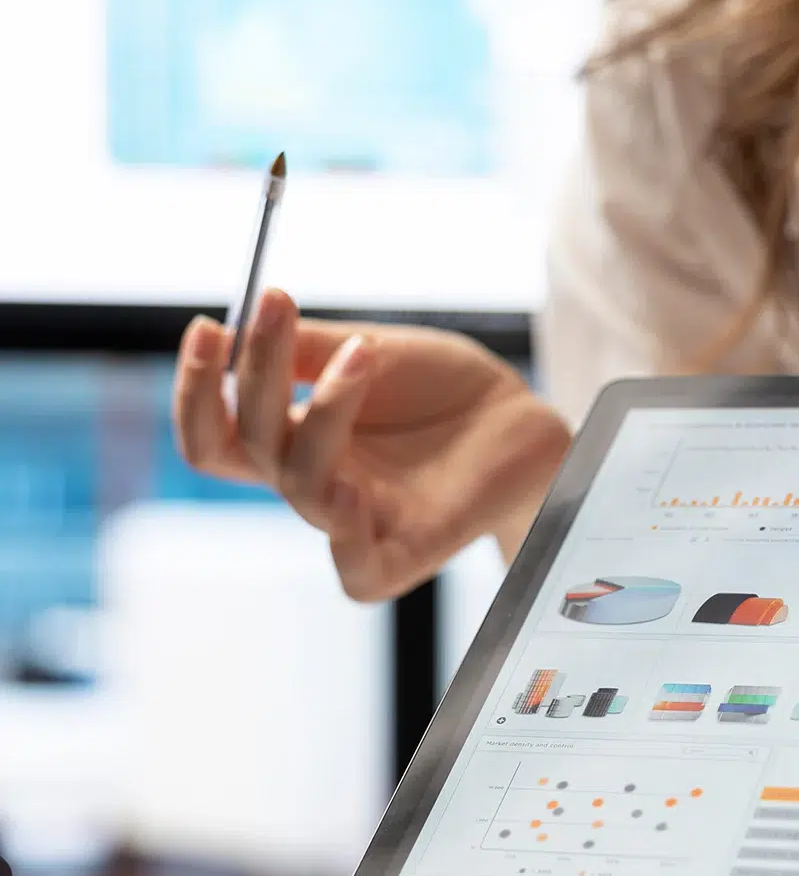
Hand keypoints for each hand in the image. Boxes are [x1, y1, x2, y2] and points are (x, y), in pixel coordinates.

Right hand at [174, 290, 572, 599]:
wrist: (523, 416)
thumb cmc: (446, 389)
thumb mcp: (372, 349)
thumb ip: (305, 347)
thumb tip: (240, 325)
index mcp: (296, 440)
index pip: (215, 433)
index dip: (198, 388)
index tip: (205, 325)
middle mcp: (316, 483)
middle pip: (247, 448)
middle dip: (256, 372)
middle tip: (278, 308)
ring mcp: (356, 523)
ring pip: (302, 483)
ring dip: (325, 411)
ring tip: (363, 353)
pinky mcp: (401, 556)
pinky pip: (353, 566)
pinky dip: (344, 530)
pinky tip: (351, 489)